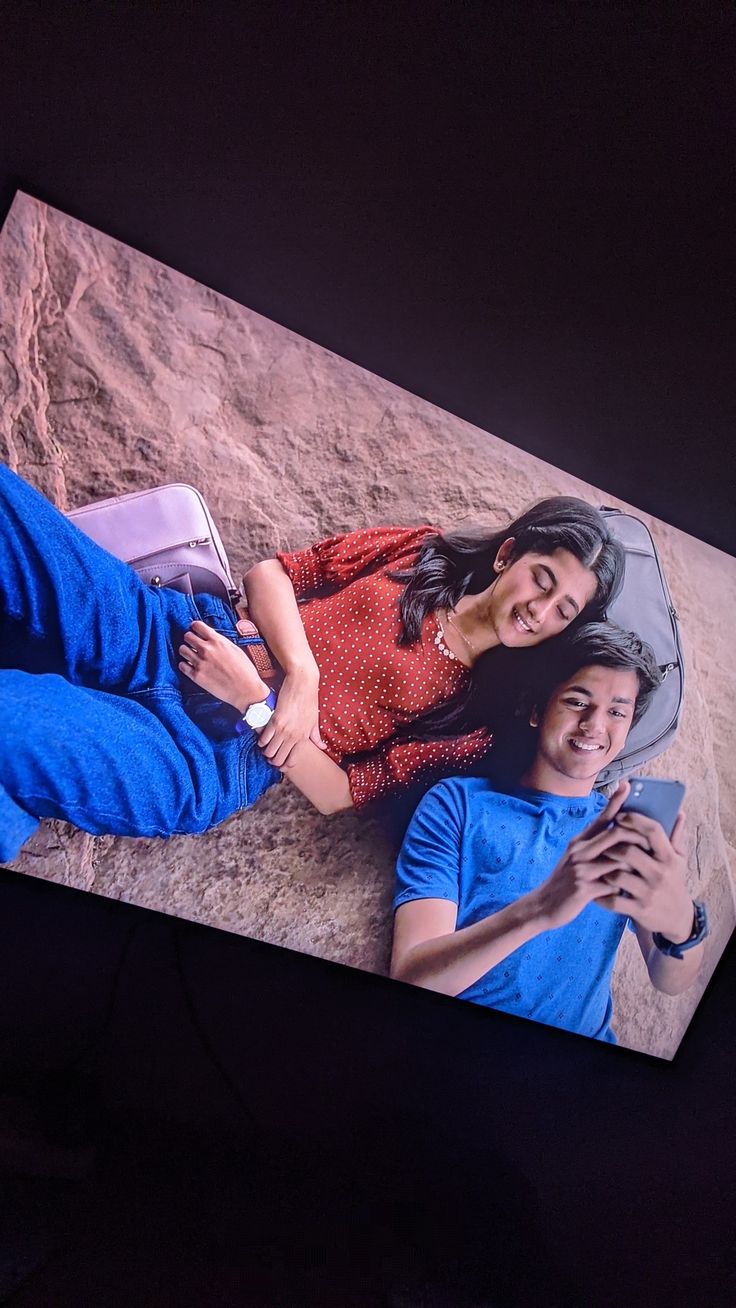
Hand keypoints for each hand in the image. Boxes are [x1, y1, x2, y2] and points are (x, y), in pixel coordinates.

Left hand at [179, 620, 268, 711]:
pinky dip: (184, 665)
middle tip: (193, 644)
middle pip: (187, 636)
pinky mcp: (196, 676)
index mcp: (217, 641)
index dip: (195, 627)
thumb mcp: (235, 650)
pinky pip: (182, 665)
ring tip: (191, 655)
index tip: (195, 630)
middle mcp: (207, 650)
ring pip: (182, 649)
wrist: (245, 690)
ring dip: (186, 651)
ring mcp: (200, 663)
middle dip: (190, 639)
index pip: (197, 626)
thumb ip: (221, 642)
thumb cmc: (244, 670)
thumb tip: (210, 638)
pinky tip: (190, 666)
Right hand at [257, 666, 325, 766]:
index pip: (292, 760)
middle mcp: (293, 736)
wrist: (303, 682)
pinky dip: (261, 740)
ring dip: (265, 751)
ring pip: (269, 751)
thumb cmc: (309, 699)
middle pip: (278, 759)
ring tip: (264, 747)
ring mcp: (284, 729)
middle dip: (272, 760)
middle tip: (269, 756)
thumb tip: (323, 747)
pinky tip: (261, 738)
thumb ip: (316, 735)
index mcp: (303, 737)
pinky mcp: (275, 720)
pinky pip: (264, 738)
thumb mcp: (314, 719)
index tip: (279, 764)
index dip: (284, 765)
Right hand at [528, 782, 634, 929]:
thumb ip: (593, 845)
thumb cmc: (565, 881)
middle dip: (637, 837)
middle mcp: (580, 851)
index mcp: (580, 842)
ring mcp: (581, 869)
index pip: (601, 818)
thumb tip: (616, 832)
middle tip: (654, 842)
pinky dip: (624, 886)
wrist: (543, 905)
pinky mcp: (583, 888)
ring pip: (618, 859)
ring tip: (647, 868)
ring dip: (634, 864)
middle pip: (614, 834)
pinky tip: (631, 891)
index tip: (627, 785)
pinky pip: (612, 884)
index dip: (615, 801)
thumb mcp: (575, 857)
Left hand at [594, 811, 694, 941]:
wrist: (678, 919)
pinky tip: (597, 889)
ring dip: (605, 869)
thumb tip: (679, 812)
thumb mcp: (679, 861)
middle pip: (629, 852)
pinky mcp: (639, 910)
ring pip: (617, 875)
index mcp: (670, 858)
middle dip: (611, 846)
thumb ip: (676, 836)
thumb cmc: (673, 882)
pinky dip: (601, 895)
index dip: (634, 820)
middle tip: (603, 844)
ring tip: (599, 866)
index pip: (653, 831)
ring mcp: (649, 893)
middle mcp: (660, 874)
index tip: (619, 817)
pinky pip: (613, 900)